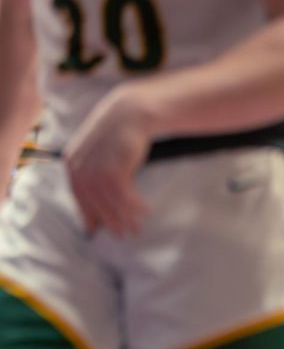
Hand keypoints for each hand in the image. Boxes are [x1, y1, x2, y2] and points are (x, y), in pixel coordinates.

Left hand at [63, 88, 151, 235]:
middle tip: (123, 234)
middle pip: (94, 201)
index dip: (89, 215)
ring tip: (137, 227)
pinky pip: (124, 193)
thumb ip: (95, 177)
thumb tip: (97, 200)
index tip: (99, 230)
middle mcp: (80, 165)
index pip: (79, 196)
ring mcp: (97, 166)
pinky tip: (146, 210)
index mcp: (72, 163)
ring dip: (125, 216)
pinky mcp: (115, 166)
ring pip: (109, 200)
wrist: (130, 114)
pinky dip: (135, 204)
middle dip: (109, 220)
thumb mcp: (100, 157)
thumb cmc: (117, 138)